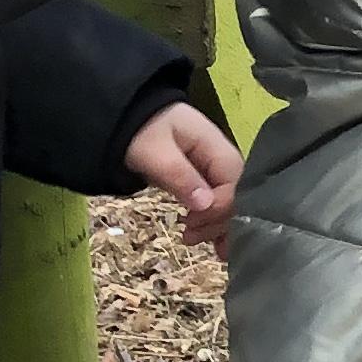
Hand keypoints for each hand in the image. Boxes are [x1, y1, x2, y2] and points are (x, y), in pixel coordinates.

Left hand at [123, 101, 242, 258]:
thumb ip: (180, 176)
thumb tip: (205, 204)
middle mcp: (222, 158)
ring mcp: (215, 169)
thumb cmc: (139, 132)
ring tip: (193, 240)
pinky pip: (217, 201)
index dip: (219, 208)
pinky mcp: (205, 178)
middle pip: (237, 195)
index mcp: (215, 145)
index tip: (193, 223)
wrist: (125, 118)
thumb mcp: (155, 152)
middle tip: (189, 237)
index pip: (234, 183)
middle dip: (218, 221)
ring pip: (229, 202)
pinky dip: (215, 222)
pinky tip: (213, 242)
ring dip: (217, 225)